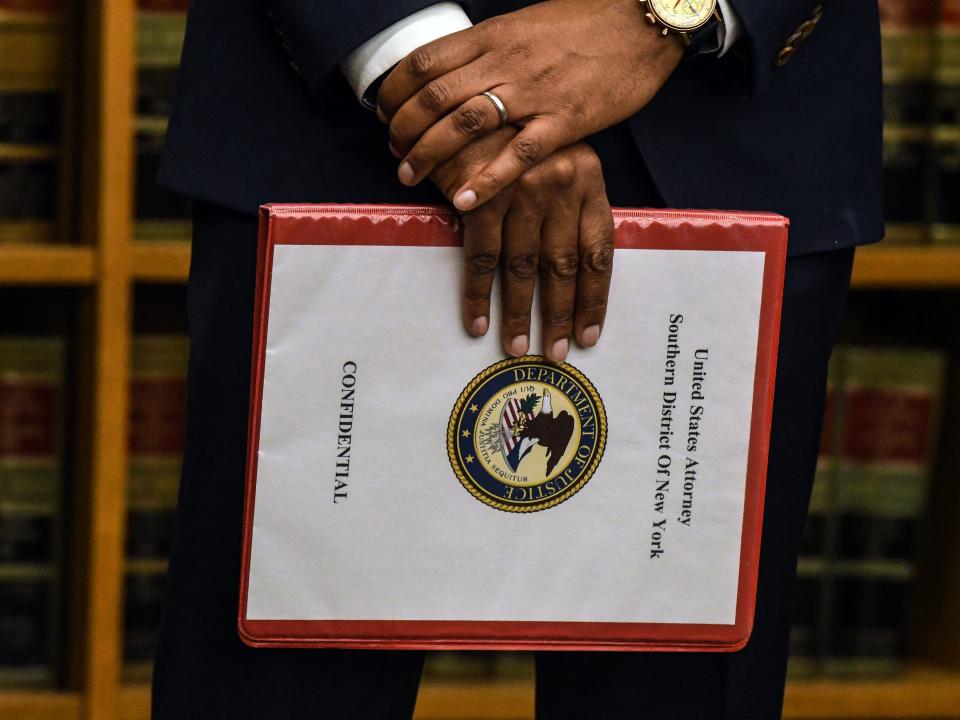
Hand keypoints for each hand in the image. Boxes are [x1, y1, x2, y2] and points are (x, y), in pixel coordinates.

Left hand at [379, 0, 682, 210]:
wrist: (642, 21)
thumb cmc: (585, 22)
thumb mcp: (525, 24)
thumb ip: (489, 50)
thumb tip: (454, 73)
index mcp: (492, 36)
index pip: (424, 63)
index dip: (395, 91)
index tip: (385, 113)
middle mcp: (504, 62)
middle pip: (434, 98)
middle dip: (403, 129)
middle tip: (394, 152)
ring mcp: (533, 93)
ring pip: (464, 125)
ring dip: (429, 155)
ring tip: (410, 176)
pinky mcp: (564, 121)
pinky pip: (517, 155)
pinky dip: (486, 179)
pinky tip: (463, 199)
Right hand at [429, 131, 614, 361]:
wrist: (471, 97)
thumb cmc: (516, 132)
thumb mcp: (559, 156)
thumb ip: (570, 203)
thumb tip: (572, 262)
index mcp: (588, 179)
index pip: (599, 252)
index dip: (595, 298)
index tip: (591, 333)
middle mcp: (561, 187)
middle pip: (565, 267)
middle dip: (561, 316)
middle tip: (557, 353)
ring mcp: (522, 193)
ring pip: (525, 268)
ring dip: (521, 313)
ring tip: (519, 348)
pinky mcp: (482, 198)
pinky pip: (481, 259)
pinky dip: (478, 296)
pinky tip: (478, 323)